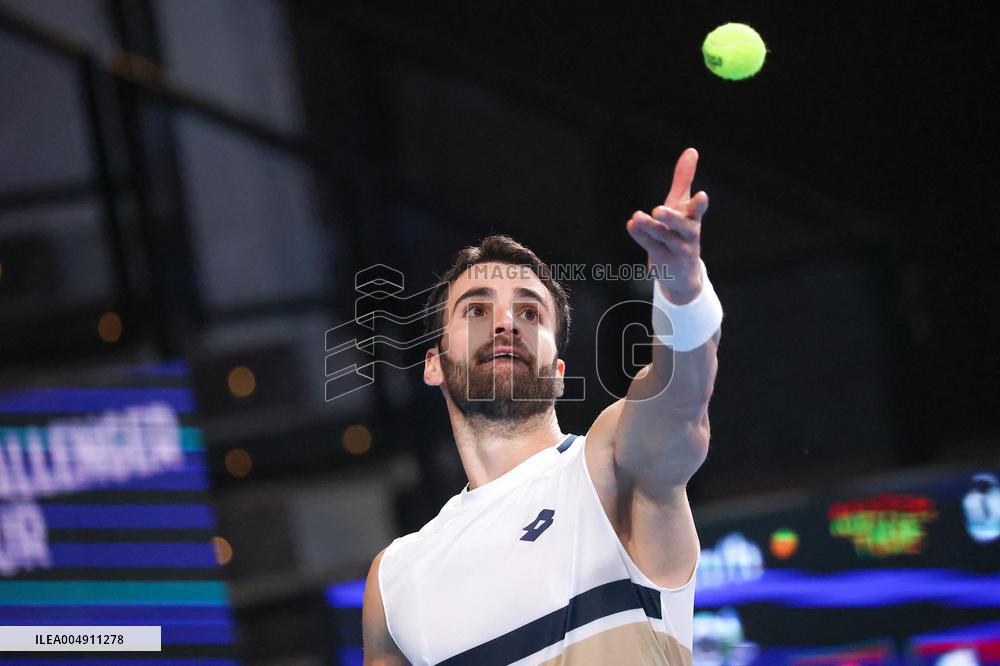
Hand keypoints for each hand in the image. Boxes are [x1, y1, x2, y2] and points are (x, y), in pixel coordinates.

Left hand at [626, 148, 709, 304]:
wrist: (683, 273)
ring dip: (649, 227)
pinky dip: (640, 236)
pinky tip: (631, 225)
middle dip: (671, 218)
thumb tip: (692, 150)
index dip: (699, 204)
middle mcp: (688, 235)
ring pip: (663, 237)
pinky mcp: (663, 261)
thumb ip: (684, 179)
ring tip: (636, 216)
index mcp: (693, 219)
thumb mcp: (683, 205)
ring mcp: (676, 250)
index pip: (698, 210)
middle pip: (682, 226)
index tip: (701, 196)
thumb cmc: (682, 230)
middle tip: (658, 209)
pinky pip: (650, 246)